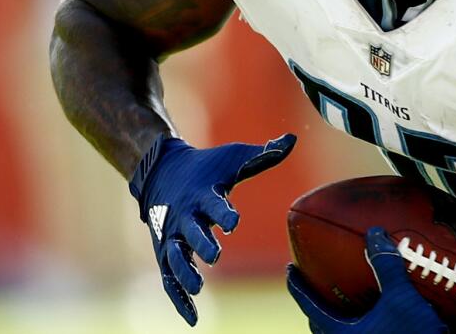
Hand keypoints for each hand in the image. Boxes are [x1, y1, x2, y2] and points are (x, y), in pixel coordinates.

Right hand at [128, 133, 296, 325]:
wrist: (162, 169)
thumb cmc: (208, 166)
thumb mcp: (234, 157)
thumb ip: (264, 155)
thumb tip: (293, 139)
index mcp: (203, 194)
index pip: (214, 204)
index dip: (224, 212)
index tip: (234, 221)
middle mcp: (184, 215)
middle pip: (191, 231)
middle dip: (201, 242)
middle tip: (214, 255)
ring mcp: (171, 234)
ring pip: (174, 256)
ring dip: (184, 272)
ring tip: (198, 288)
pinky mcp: (165, 250)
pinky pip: (168, 277)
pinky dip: (177, 297)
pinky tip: (192, 319)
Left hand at [287, 227, 447, 333]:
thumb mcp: (401, 298)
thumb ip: (387, 266)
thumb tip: (375, 234)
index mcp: (341, 333)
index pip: (310, 305)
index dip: (298, 286)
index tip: (290, 269)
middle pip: (322, 325)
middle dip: (318, 305)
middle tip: (317, 286)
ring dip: (342, 317)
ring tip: (347, 301)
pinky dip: (365, 324)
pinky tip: (381, 316)